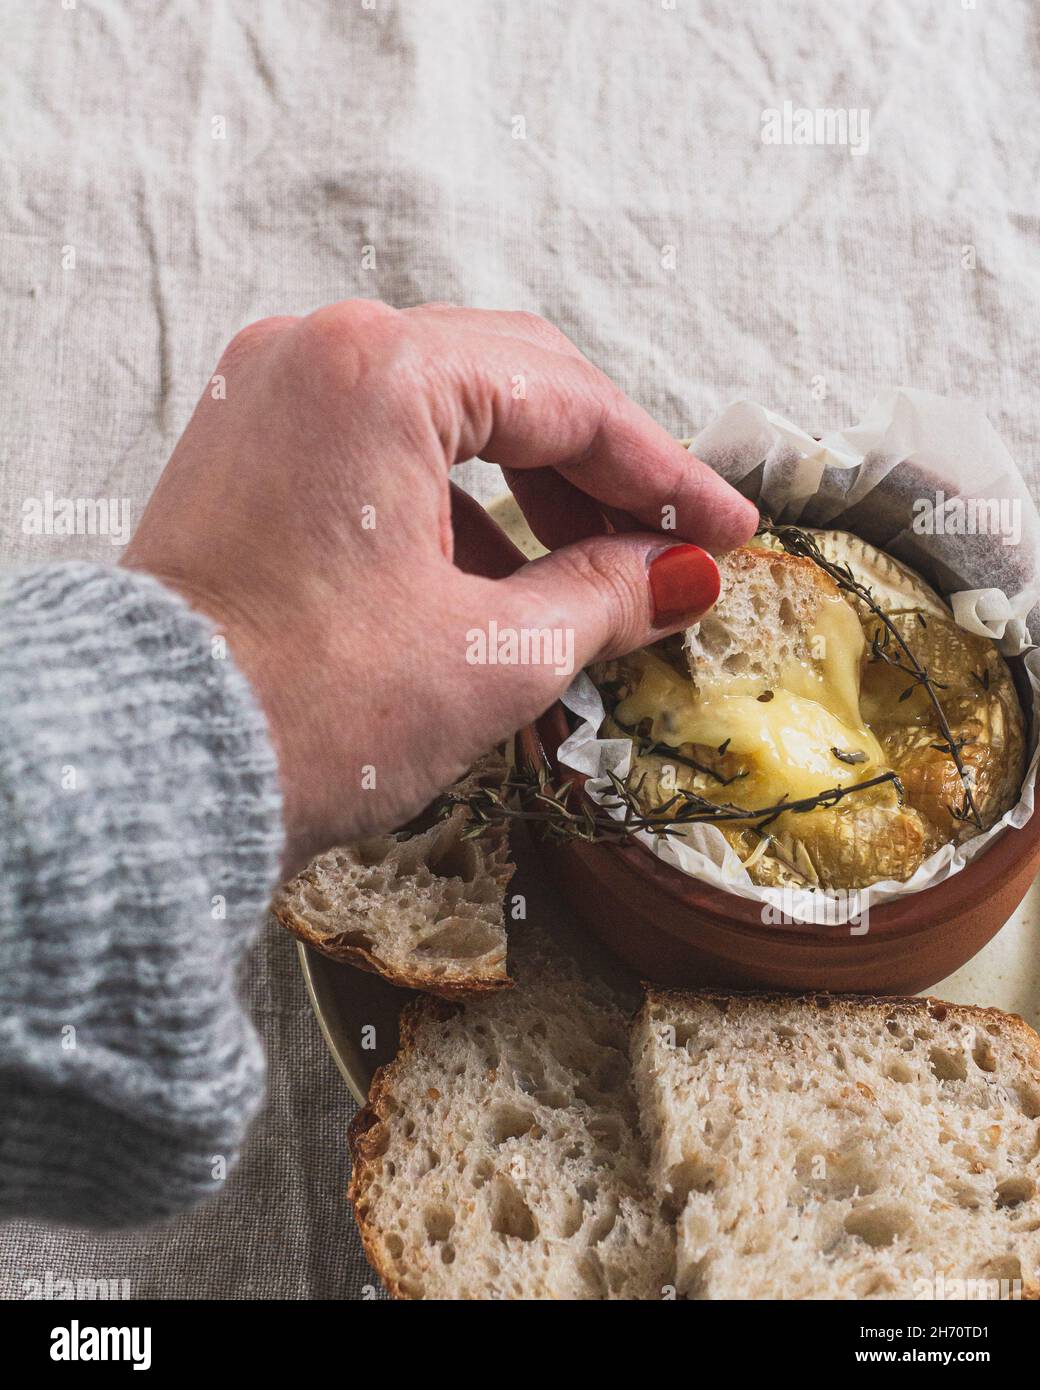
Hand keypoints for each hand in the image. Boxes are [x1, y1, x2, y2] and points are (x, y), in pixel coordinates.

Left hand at [123, 302, 756, 873]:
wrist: (145, 771)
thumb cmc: (305, 713)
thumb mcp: (490, 655)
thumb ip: (604, 594)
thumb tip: (679, 575)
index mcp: (377, 373)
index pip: (568, 400)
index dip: (665, 472)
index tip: (724, 527)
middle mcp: (314, 354)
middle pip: (508, 383)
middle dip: (601, 470)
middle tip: (669, 545)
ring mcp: (267, 395)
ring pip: (442, 412)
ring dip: (527, 486)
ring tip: (588, 576)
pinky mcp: (243, 447)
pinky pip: (377, 446)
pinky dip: (448, 500)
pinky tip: (492, 577)